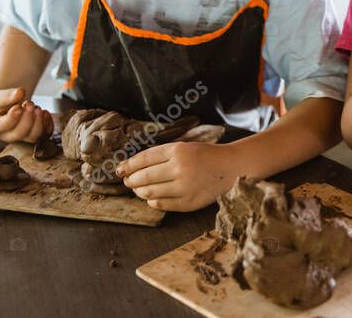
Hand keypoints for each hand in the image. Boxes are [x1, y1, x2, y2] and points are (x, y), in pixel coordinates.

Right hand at [0, 86, 53, 142]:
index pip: (3, 126)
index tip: (18, 106)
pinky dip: (48, 123)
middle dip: (28, 118)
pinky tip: (44, 112)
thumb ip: (6, 96)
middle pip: (20, 133)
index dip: (13, 117)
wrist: (6, 109)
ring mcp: (22, 138)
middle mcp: (8, 136)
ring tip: (36, 108)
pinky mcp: (35, 135)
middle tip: (29, 104)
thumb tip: (20, 92)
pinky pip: (46, 134)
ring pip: (35, 137)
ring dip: (39, 121)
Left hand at [117, 141, 238, 210]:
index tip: (120, 169)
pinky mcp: (190, 202)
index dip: (129, 165)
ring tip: (138, 189)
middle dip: (132, 180)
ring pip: (151, 192)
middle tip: (127, 181)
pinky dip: (153, 202)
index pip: (144, 159)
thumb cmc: (205, 156)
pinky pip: (163, 204)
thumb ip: (161, 155)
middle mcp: (181, 168)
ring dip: (140, 191)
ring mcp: (185, 186)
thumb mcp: (184, 147)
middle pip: (145, 177)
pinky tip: (152, 198)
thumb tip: (133, 168)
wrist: (231, 168)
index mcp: (178, 150)